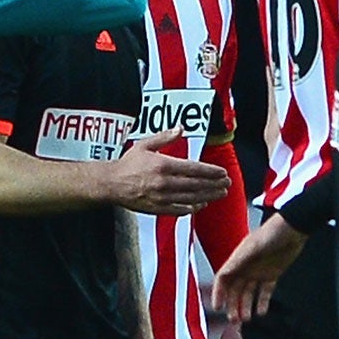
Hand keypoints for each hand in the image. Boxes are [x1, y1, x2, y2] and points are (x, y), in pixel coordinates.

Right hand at [108, 131, 229, 214]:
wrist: (111, 184)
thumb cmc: (128, 163)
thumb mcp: (145, 145)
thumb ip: (165, 137)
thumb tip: (181, 128)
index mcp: (163, 165)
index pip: (194, 169)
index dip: (211, 172)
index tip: (222, 172)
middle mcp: (164, 182)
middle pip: (196, 185)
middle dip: (214, 184)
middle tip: (227, 183)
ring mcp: (162, 197)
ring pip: (191, 198)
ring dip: (209, 196)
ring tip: (221, 193)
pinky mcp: (157, 208)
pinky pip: (180, 210)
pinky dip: (193, 208)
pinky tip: (202, 204)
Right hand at [212, 214, 307, 321]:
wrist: (294, 228)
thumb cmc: (272, 232)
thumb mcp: (253, 246)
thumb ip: (238, 260)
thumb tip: (223, 275)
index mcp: (238, 259)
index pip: (223, 279)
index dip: (218, 293)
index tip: (217, 307)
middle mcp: (246, 267)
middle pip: (235, 290)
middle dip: (233, 305)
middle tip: (234, 319)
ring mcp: (259, 271)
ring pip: (248, 293)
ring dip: (246, 306)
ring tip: (247, 318)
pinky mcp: (272, 274)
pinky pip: (265, 291)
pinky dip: (262, 302)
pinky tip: (261, 312)